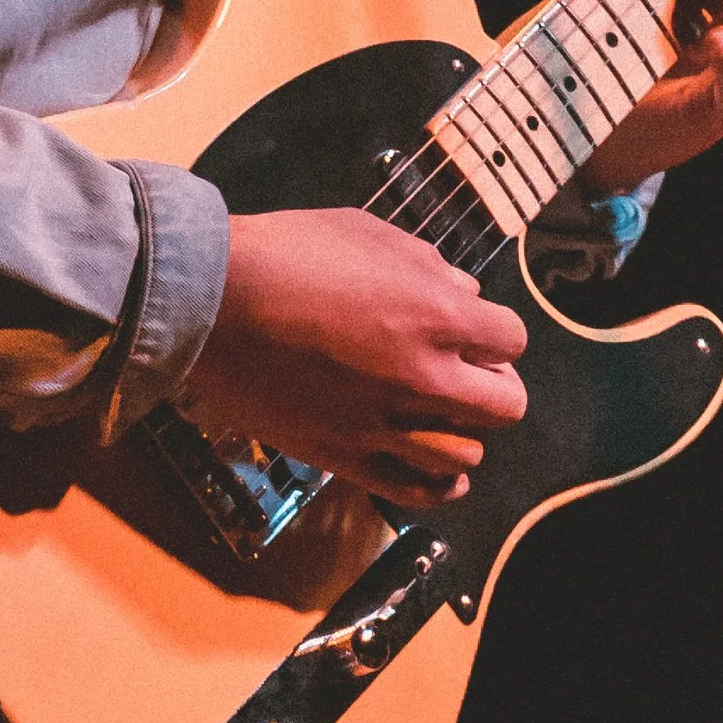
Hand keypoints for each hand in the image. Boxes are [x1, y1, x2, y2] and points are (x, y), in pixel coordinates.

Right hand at [176, 206, 528, 509]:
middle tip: (465, 373)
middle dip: (494, 385)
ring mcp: (384, 424)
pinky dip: (439, 485)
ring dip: (463, 432)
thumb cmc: (286, 252)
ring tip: (441, 416)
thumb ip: (429, 265)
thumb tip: (465, 296)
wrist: (211, 299)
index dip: (494, 334)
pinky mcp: (345, 456)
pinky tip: (440, 471)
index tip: (471, 331)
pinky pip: (417, 491)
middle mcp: (423, 376)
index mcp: (436, 314)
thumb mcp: (368, 231)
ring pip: (466, 455)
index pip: (512, 340)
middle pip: (505, 405)